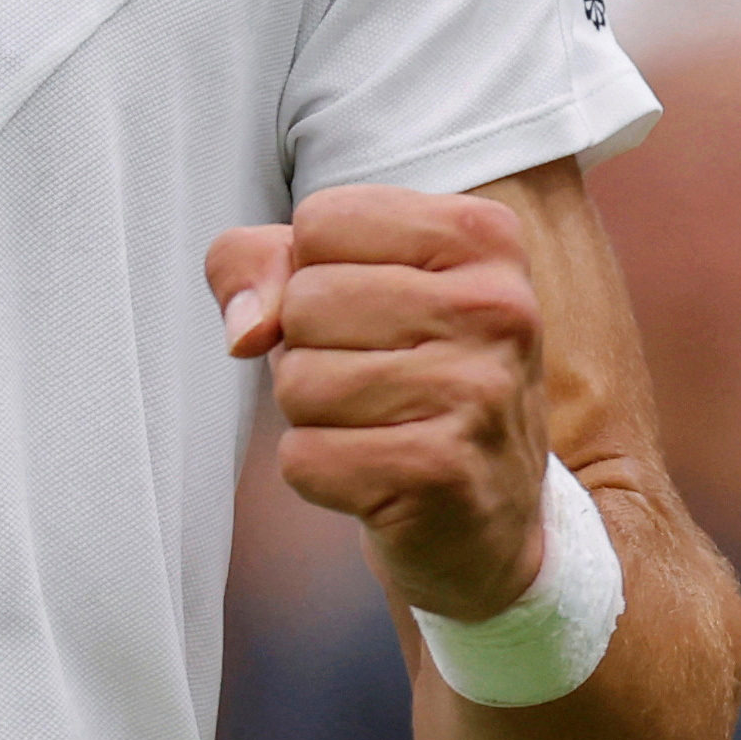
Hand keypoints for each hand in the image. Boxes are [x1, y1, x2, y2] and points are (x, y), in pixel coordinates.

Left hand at [211, 185, 547, 624]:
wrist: (486, 517)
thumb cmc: (402, 374)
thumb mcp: (340, 283)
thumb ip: (261, 261)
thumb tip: (244, 329)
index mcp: (481, 236)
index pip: (320, 221)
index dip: (312, 274)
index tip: (373, 312)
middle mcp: (496, 306)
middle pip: (305, 302)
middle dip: (309, 349)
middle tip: (376, 380)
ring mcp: (478, 391)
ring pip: (298, 381)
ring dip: (313, 414)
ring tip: (379, 425)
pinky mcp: (443, 472)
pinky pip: (302, 456)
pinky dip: (318, 471)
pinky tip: (376, 474)